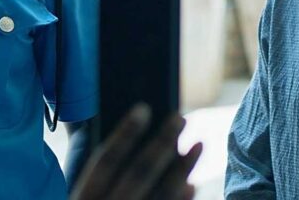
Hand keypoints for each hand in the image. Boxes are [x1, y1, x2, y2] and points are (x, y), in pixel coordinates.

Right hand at [70, 103, 202, 199]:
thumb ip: (99, 179)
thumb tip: (136, 138)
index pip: (104, 162)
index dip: (124, 134)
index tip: (143, 108)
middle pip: (137, 175)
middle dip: (161, 144)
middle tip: (180, 117)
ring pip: (160, 197)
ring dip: (182, 169)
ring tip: (199, 145)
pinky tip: (192, 185)